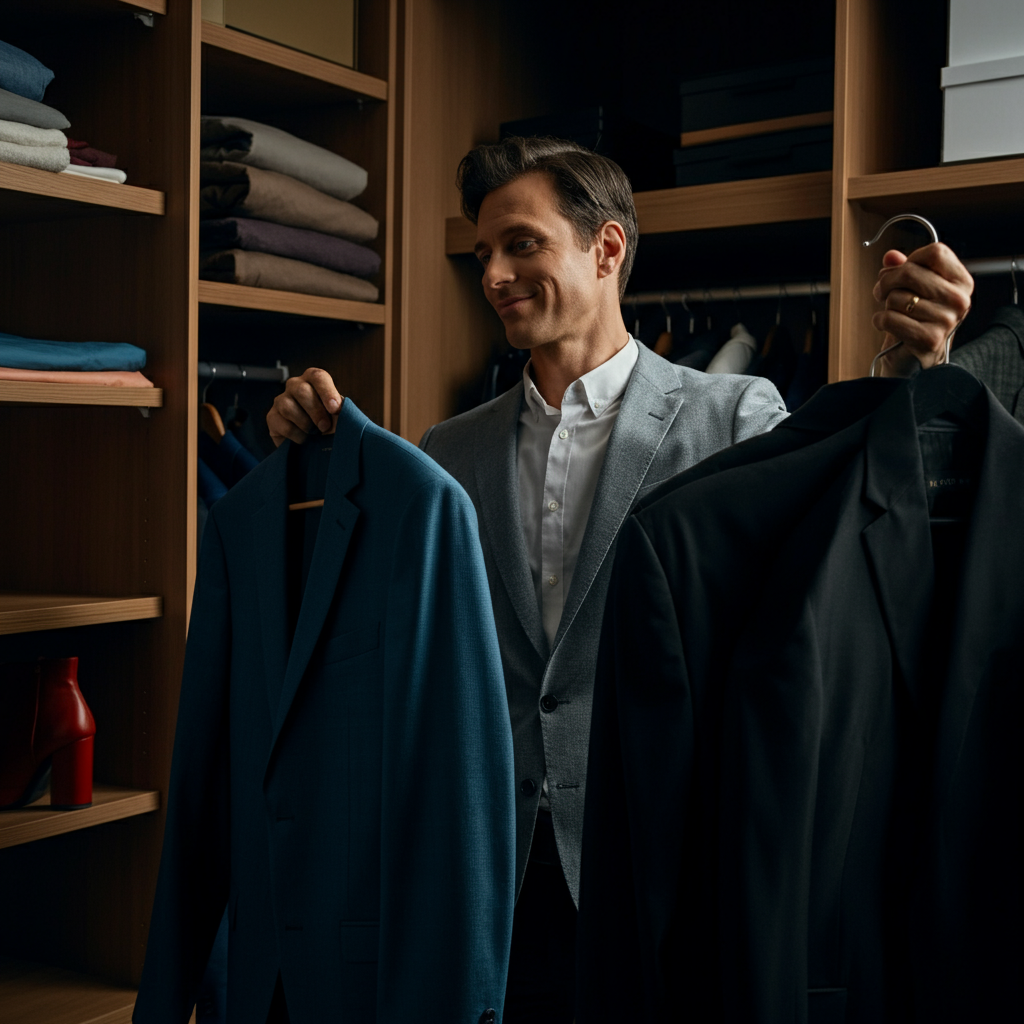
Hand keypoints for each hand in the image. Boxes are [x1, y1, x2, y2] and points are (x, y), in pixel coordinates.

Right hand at [267, 367, 342, 445]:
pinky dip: (297, 435)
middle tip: (325, 427)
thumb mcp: (340, 417)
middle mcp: (295, 386)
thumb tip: (341, 410)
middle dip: (316, 411)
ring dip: (305, 424)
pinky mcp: (272, 417)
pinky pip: (282, 424)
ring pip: (288, 407)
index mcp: (314, 380)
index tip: (335, 410)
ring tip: (314, 433)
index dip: (327, 392)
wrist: (316, 446)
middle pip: (302, 390)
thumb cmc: (331, 426)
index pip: (318, 376)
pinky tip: (304, 439)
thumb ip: (342, 410)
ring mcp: (281, 400)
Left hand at [871, 243, 973, 376]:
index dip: (911, 259)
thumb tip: (891, 256)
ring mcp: (946, 320)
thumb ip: (903, 267)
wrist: (915, 355)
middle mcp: (959, 300)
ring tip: (893, 312)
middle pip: (910, 272)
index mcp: (962, 281)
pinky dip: (880, 320)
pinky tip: (886, 325)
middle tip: (882, 291)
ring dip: (885, 305)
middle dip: (887, 281)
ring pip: (896, 297)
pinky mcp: (929, 339)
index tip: (901, 270)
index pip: (936, 252)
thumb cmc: (915, 316)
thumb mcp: (913, 287)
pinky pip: (889, 318)